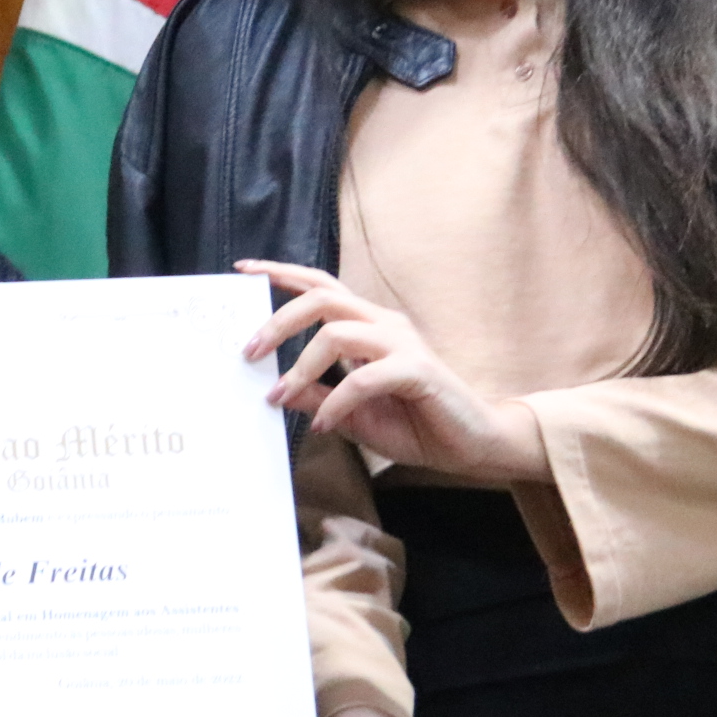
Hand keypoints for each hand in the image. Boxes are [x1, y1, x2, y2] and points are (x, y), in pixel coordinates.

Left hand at [239, 260, 549, 482]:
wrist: (472, 446)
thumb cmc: (415, 423)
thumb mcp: (351, 413)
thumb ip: (316, 397)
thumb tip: (276, 390)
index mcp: (368, 325)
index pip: (320, 286)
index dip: (282, 274)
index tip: (244, 271)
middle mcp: (384, 324)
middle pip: (322, 299)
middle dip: (279, 321)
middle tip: (250, 351)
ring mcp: (403, 344)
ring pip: (337, 333)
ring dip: (302, 366)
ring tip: (279, 395)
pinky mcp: (418, 370)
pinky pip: (364, 377)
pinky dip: (337, 401)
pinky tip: (324, 425)